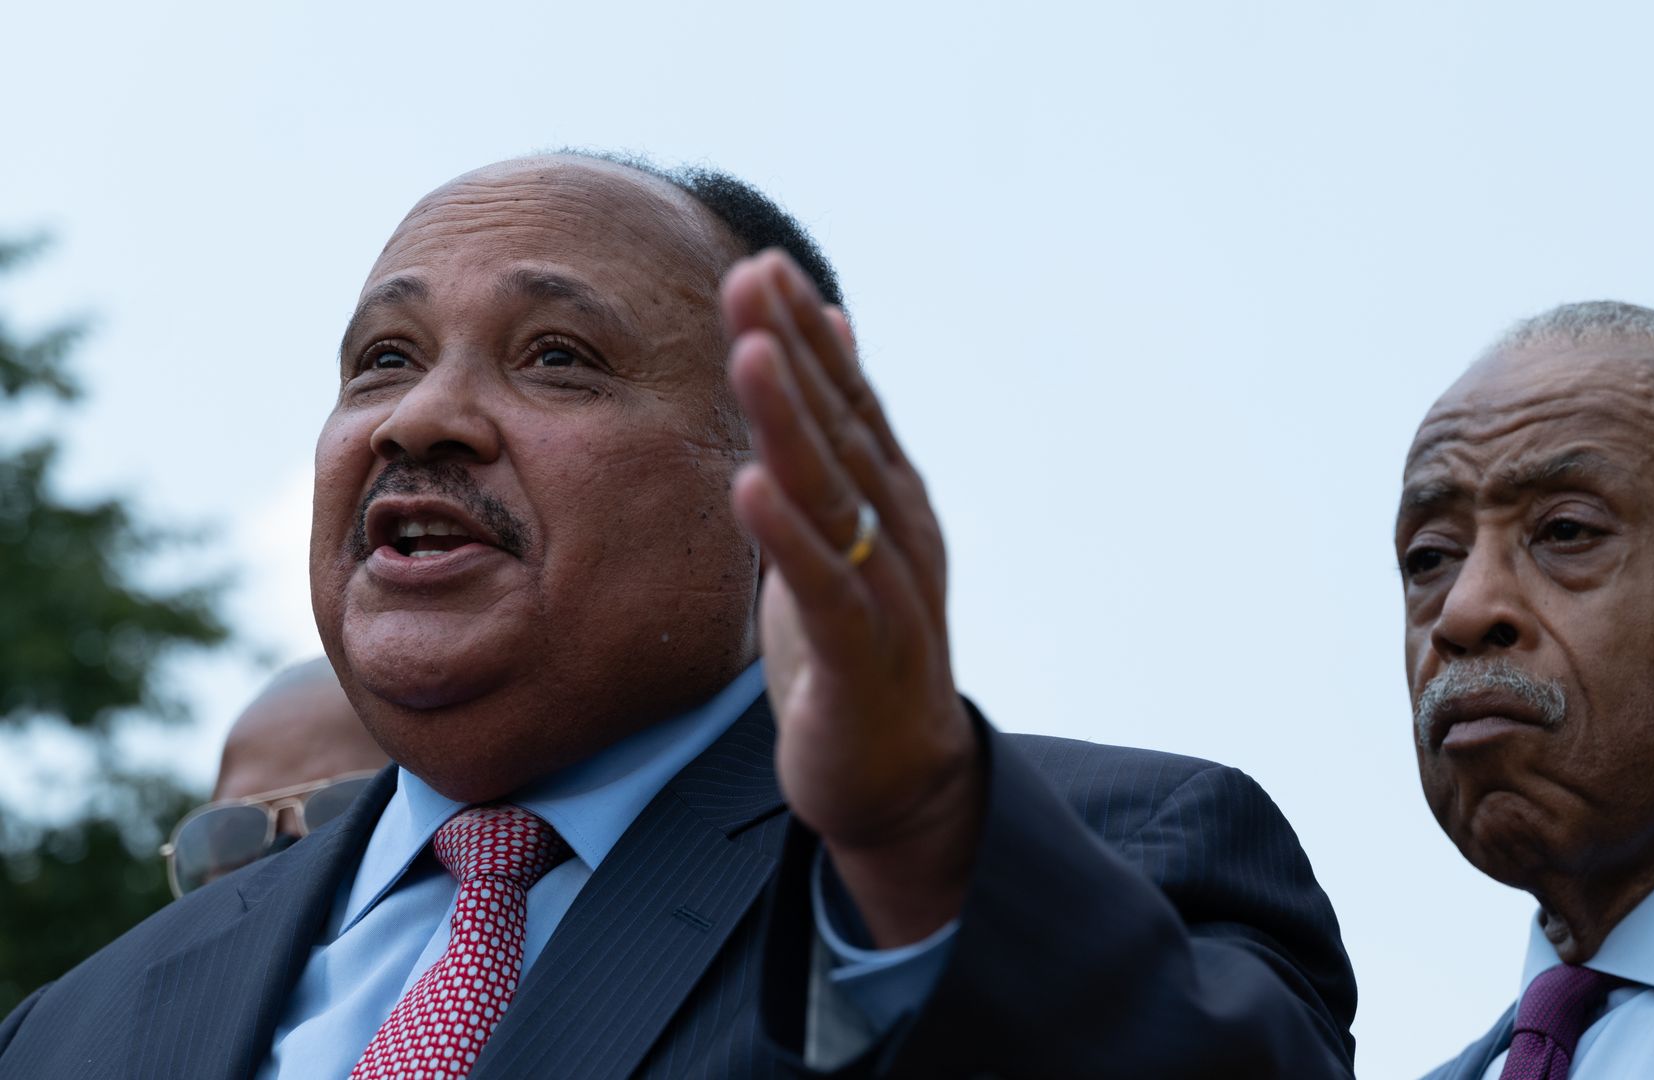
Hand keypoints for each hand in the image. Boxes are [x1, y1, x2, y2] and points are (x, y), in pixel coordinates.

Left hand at [722, 250, 982, 946]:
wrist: (901, 779)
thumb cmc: (860, 651)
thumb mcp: (843, 536)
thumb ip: (833, 443)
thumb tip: (822, 340)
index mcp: (891, 501)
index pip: (848, 401)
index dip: (807, 333)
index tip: (762, 263)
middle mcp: (899, 532)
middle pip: (841, 427)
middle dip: (795, 350)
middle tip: (752, 273)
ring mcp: (887, 591)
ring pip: (835, 493)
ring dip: (792, 419)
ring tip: (751, 352)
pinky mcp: (863, 656)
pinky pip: (823, 587)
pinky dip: (789, 535)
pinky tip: (750, 485)